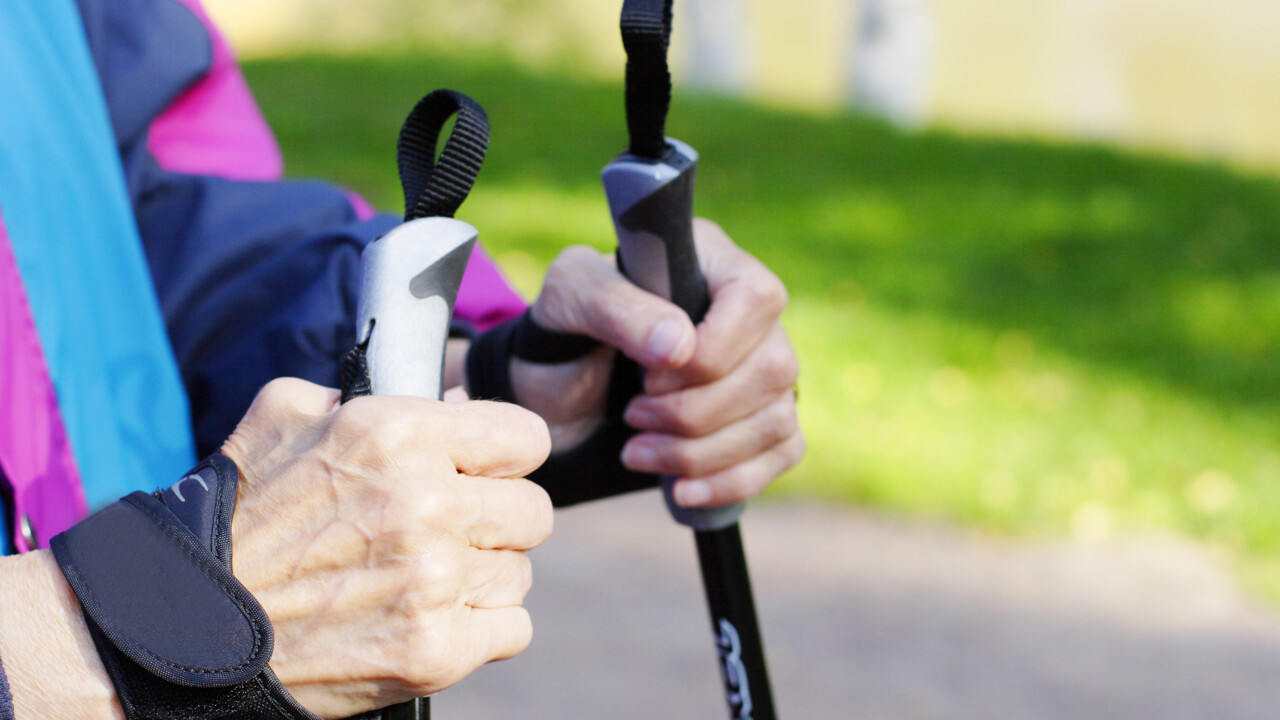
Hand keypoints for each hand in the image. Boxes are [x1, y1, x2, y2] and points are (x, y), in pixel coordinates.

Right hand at [222, 378, 552, 717]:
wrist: (188, 626)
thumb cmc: (240, 517)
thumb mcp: (286, 417)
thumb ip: (369, 393)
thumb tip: (452, 396)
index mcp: (397, 433)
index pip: (526, 437)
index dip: (507, 455)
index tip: (486, 471)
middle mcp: (426, 501)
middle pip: (534, 510)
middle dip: (496, 519)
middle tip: (449, 531)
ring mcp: (433, 581)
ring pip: (520, 572)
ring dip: (483, 576)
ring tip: (423, 579)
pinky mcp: (435, 651)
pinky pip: (513, 629)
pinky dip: (481, 629)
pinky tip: (430, 618)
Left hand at [511, 219, 802, 507]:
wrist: (558, 392)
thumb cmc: (565, 328)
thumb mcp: (568, 300)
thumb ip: (615, 306)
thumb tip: (679, 345)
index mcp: (713, 262)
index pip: (758, 297)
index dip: (715, 348)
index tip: (650, 373)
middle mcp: (751, 315)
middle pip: (773, 369)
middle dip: (695, 412)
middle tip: (632, 415)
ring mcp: (764, 370)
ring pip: (777, 419)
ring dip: (702, 452)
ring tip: (636, 452)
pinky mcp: (763, 420)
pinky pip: (782, 454)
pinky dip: (730, 481)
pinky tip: (680, 490)